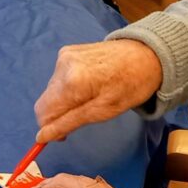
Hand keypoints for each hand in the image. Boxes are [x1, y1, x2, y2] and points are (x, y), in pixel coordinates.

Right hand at [34, 40, 162, 142]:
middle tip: (83, 116)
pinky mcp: (68, 51)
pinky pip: (59, 77)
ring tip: (90, 97)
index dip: (51, 128)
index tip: (67, 134)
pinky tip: (89, 84)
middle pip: (46, 101)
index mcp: (71, 81)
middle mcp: (62, 65)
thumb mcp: (101, 112)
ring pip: (52, 90)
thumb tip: (41, 137)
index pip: (43, 112)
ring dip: (65, 100)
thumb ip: (68, 123)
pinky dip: (69, 86)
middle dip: (59, 114)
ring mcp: (64, 55)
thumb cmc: (130, 86)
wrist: (145, 55)